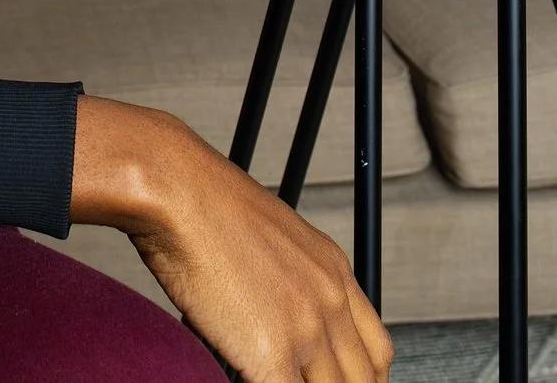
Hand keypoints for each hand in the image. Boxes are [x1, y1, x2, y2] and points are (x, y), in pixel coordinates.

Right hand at [72, 96, 392, 382]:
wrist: (180, 192)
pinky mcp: (270, 353)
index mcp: (335, 272)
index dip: (366, 378)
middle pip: (365, 379)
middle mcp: (330, 301)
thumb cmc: (206, 206)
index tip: (342, 382)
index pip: (377, 349)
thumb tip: (275, 306)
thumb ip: (289, 277)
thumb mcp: (272, 236)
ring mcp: (305, 329)